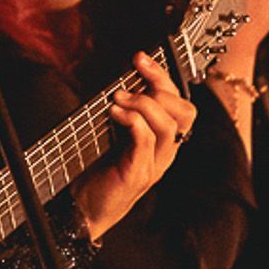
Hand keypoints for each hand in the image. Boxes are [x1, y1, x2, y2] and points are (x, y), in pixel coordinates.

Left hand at [75, 51, 196, 239]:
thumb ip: (126, 114)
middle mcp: (164, 152)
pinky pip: (146, 140)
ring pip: (168, 124)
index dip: (164, 77)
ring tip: (119, 98)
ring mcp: (154, 164)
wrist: (84, 209)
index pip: (181, 103)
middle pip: (184, 111)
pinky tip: (116, 113)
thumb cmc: (98, 171)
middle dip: (160, 84)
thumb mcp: (116, 136)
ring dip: (143, 102)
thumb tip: (122, 82)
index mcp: (163, 141)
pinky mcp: (138, 173)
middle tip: (134, 76)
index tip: (141, 59)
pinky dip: (133, 120)